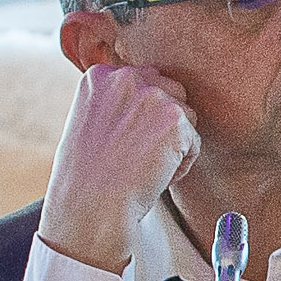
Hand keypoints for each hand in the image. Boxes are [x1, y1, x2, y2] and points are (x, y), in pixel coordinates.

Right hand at [39, 60, 198, 265]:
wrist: (90, 205)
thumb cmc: (85, 174)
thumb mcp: (89, 121)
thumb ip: (116, 101)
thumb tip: (152, 100)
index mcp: (100, 75)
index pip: (145, 81)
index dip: (142, 115)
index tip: (126, 140)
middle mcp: (126, 78)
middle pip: (171, 91)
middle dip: (163, 123)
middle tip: (136, 154)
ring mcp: (152, 96)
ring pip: (187, 116)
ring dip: (174, 142)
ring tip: (142, 164)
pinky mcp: (175, 119)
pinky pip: (194, 143)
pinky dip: (180, 165)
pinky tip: (152, 175)